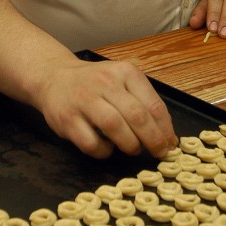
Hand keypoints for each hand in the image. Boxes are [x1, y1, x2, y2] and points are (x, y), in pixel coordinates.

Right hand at [35, 57, 178, 158]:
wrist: (54, 78)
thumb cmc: (95, 85)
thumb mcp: (123, 82)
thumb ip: (144, 103)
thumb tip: (167, 136)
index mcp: (125, 72)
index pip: (154, 105)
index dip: (165, 130)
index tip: (170, 145)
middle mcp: (105, 82)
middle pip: (137, 116)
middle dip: (153, 140)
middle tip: (159, 153)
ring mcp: (84, 100)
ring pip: (114, 127)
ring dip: (130, 145)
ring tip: (132, 149)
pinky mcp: (67, 119)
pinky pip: (91, 143)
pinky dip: (104, 151)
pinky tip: (107, 147)